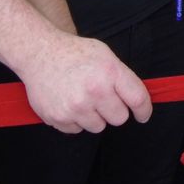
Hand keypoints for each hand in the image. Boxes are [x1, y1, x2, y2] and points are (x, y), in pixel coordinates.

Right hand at [21, 33, 151, 133]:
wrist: (40, 53)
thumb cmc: (75, 53)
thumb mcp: (106, 55)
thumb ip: (123, 77)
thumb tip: (138, 101)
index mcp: (110, 73)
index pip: (138, 100)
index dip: (144, 110)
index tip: (143, 115)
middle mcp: (94, 91)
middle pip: (119, 118)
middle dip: (115, 110)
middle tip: (103, 98)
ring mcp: (75, 107)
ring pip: (98, 127)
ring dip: (94, 117)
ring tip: (82, 98)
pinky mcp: (58, 117)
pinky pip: (77, 130)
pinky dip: (75, 120)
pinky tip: (68, 102)